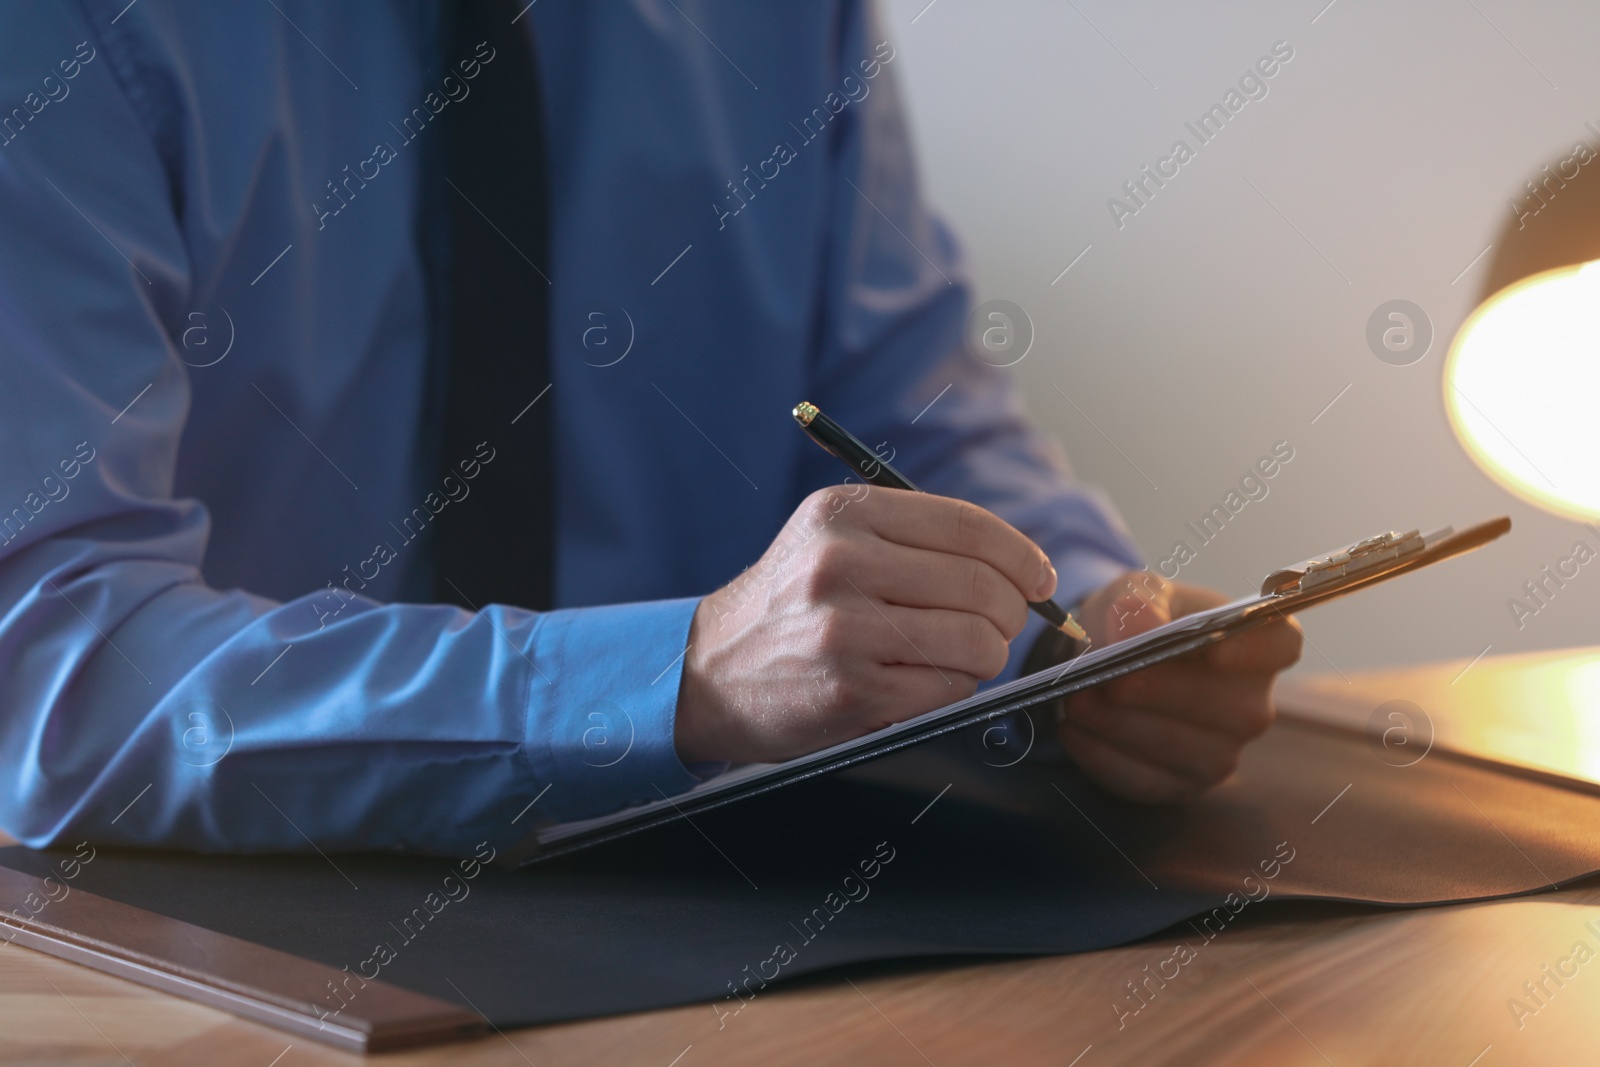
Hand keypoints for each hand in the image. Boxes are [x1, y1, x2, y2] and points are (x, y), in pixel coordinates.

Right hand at [675, 486, 1056, 764]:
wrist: (708, 670)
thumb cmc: (789, 605)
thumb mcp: (831, 538)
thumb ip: (913, 537)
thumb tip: (1019, 563)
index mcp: (843, 513)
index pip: (967, 527)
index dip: (1021, 555)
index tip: (1038, 578)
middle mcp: (841, 563)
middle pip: (983, 585)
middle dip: (1009, 613)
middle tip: (998, 626)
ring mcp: (845, 629)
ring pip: (976, 640)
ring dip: (984, 655)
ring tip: (955, 656)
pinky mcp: (851, 690)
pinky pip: (949, 687)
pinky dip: (952, 688)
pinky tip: (921, 682)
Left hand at [1057, 572, 1301, 802]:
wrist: (1107, 656)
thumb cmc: (1139, 618)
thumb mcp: (1135, 591)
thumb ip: (1140, 602)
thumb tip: (1142, 629)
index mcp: (1256, 643)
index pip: (1282, 645)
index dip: (1256, 651)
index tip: (1216, 650)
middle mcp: (1250, 704)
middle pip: (1225, 708)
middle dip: (1160, 693)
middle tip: (1107, 680)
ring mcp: (1219, 751)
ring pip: (1180, 749)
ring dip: (1121, 726)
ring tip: (1076, 700)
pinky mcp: (1179, 784)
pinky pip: (1145, 780)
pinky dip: (1102, 756)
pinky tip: (1073, 729)